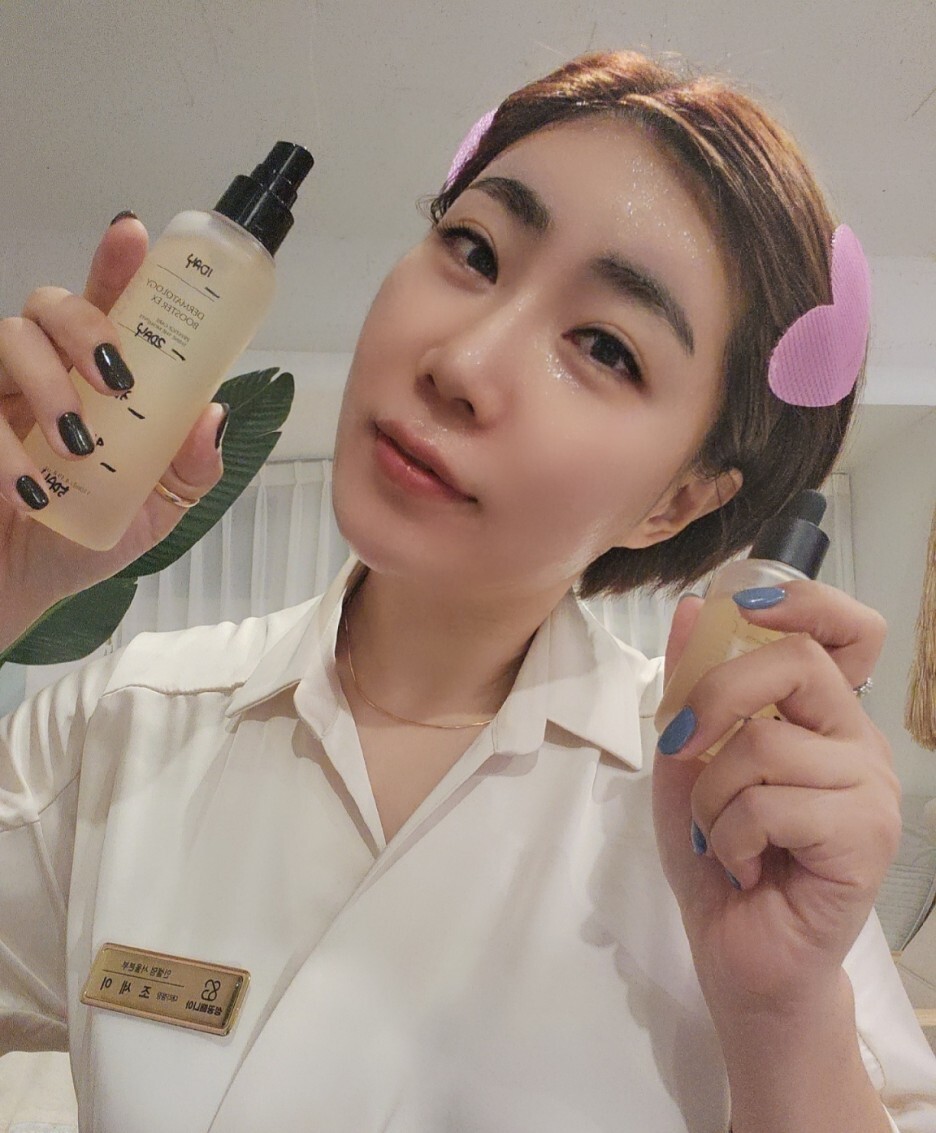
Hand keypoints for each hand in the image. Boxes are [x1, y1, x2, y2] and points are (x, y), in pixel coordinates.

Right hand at [0, 215, 224, 642]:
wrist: (18, 586)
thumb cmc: (81, 538)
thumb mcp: (153, 511)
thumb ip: (188, 470)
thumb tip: (216, 416)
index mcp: (93, 380)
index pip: (106, 307)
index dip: (116, 265)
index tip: (134, 236)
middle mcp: (41, 373)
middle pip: (50, 304)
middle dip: (86, 325)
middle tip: (119, 378)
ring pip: (9, 338)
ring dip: (50, 386)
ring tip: (79, 446)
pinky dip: (6, 452)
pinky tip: (34, 493)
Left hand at [651, 581, 899, 1012]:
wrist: (742, 958)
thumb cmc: (718, 857)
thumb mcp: (685, 764)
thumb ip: (689, 690)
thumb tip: (693, 607)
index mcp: (824, 717)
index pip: (851, 630)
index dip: (803, 600)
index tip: (742, 605)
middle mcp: (859, 743)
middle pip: (799, 662)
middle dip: (716, 696)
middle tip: (681, 746)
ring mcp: (871, 791)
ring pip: (767, 745)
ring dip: (711, 795)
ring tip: (719, 837)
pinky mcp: (866, 839)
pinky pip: (771, 805)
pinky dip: (729, 837)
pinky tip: (745, 867)